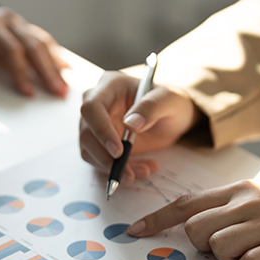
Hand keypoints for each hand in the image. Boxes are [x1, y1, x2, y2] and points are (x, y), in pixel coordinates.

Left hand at [0, 7, 67, 97]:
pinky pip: (43, 40)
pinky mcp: (23, 29)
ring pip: (42, 41)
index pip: (11, 49)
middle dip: (48, 70)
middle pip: (34, 45)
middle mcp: (8, 20)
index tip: (28, 92)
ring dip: (56, 64)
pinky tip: (66, 69)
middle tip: (58, 92)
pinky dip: (56, 55)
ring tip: (65, 86)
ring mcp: (18, 23)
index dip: (21, 71)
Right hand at [78, 70, 197, 184]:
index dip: (101, 130)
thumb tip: (130, 124)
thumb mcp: (170, 100)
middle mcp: (97, 103)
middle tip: (128, 174)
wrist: (172, 117)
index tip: (118, 151)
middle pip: (86, 133)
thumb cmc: (170, 102)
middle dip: (105, 157)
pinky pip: (99, 160)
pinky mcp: (99, 142)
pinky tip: (139, 170)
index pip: (92, 107)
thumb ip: (152, 107)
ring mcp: (96, 124)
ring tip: (144, 171)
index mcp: (110, 85)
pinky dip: (117, 171)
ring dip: (112, 168)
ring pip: (90, 151)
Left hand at [127, 179, 259, 259]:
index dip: (156, 220)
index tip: (134, 232)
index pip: (186, 204)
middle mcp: (248, 204)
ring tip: (254, 251)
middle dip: (202, 246)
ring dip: (229, 259)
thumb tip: (195, 225)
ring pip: (218, 249)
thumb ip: (229, 206)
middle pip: (195, 230)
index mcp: (238, 190)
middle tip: (227, 246)